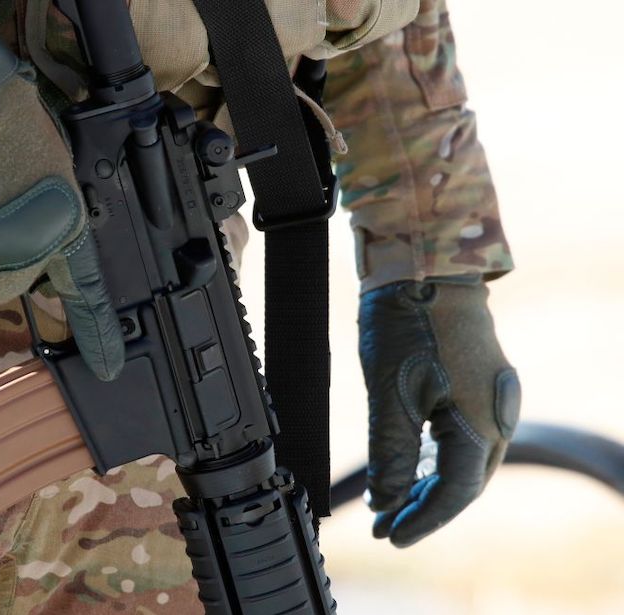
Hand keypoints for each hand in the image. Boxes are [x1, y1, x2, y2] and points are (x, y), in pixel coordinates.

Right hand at [0, 34, 123, 380]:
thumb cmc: (2, 113)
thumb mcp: (50, 158)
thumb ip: (49, 201)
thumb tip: (31, 212)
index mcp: (63, 230)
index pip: (86, 291)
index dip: (99, 332)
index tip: (108, 366)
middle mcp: (20, 257)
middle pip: (11, 285)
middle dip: (2, 259)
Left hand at [358, 277, 520, 546]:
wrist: (425, 265)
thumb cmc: (407, 325)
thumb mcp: (390, 394)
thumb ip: (391, 454)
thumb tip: (386, 502)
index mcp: (481, 423)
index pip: (455, 492)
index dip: (422, 519)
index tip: (389, 535)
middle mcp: (496, 415)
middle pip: (464, 482)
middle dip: (425, 508)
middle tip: (386, 526)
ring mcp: (491, 397)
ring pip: (466, 460)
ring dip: (431, 485)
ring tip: (393, 503)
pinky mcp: (480, 382)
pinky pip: (465, 435)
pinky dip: (438, 457)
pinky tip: (414, 465)